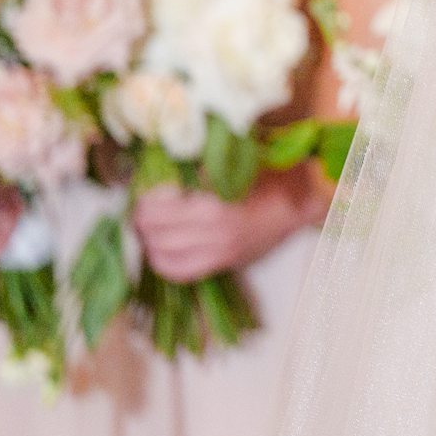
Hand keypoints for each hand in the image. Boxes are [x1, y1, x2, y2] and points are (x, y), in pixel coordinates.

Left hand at [132, 167, 328, 283]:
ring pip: (160, 252)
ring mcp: (217, 251)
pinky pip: (177, 272)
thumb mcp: (231, 163)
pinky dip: (161, 261)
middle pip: (153, 229)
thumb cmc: (266, 175)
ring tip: (147, 227)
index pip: (157, 205)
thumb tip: (157, 163)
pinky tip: (159, 249)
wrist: (296, 203)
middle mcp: (212, 231)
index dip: (142, 197)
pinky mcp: (221, 264)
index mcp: (212, 202)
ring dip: (147, 239)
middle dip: (140, 217)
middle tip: (139, 208)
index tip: (140, 189)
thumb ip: (197, 165)